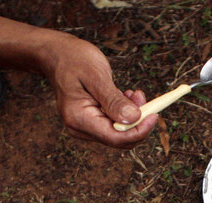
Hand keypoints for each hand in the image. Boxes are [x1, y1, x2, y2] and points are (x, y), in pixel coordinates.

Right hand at [37, 33, 156, 147]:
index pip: (116, 138)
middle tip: (141, 96)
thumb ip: (114, 100)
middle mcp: (81, 128)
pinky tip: (126, 96)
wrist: (56, 55)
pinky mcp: (92, 122)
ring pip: (120, 132)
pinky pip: (115, 125)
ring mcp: (86, 127)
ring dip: (133, 116)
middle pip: (120, 139)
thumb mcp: (96, 75)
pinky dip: (126, 113)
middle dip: (137, 121)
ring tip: (133, 93)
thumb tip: (133, 118)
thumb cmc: (73, 60)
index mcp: (79, 119)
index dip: (139, 130)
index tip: (155, 115)